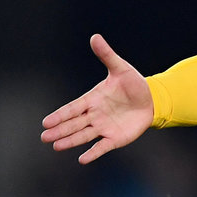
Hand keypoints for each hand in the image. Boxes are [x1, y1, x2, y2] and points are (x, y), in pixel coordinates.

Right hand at [41, 34, 153, 163]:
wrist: (152, 99)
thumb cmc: (133, 84)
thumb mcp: (120, 68)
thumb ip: (107, 55)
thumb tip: (95, 37)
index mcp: (92, 99)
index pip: (73, 108)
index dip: (60, 115)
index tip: (46, 121)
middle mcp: (95, 115)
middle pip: (74, 124)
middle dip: (60, 130)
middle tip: (44, 136)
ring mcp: (104, 127)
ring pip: (84, 135)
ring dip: (71, 141)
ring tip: (56, 146)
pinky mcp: (115, 138)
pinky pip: (102, 147)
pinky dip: (93, 153)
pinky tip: (82, 159)